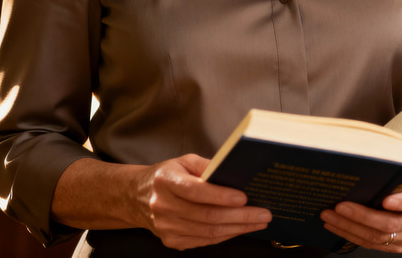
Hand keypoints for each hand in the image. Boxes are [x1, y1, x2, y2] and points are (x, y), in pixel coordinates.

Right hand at [130, 154, 272, 249]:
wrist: (137, 197)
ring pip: (208, 232)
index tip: (244, 197)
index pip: (197, 191)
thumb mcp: (183, 161)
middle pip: (207, 216)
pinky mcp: (172, 241)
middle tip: (263, 213)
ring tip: (258, 222)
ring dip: (237, 229)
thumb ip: (206, 165)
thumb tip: (232, 170)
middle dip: (240, 216)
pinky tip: (240, 229)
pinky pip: (204, 241)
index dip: (221, 196)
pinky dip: (225, 236)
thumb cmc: (166, 175)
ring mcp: (167, 228)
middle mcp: (163, 206)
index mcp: (166, 181)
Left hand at [319, 150, 401, 252]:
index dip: (401, 203)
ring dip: (350, 227)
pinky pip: (372, 244)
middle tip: (338, 206)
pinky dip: (351, 235)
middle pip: (390, 223)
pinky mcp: (395, 243)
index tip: (384, 200)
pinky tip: (334, 225)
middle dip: (361, 216)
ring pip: (377, 237)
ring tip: (328, 215)